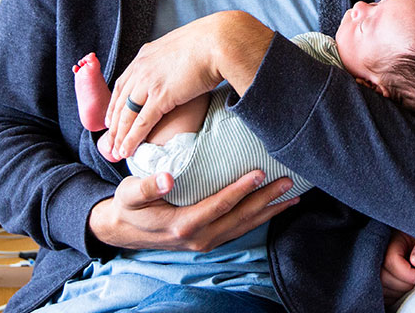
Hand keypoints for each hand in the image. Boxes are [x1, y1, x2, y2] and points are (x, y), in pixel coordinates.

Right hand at [88, 170, 297, 251]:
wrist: (123, 231)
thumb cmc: (128, 207)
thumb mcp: (129, 194)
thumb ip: (147, 186)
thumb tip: (167, 178)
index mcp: (182, 225)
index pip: (219, 206)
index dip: (240, 190)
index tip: (259, 173)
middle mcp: (199, 237)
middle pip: (240, 218)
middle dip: (266, 200)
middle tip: (288, 182)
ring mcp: (205, 242)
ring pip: (244, 227)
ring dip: (269, 212)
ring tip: (292, 196)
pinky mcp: (209, 240)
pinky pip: (239, 229)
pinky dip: (259, 219)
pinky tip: (273, 207)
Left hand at [105, 10, 272, 158]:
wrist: (218, 41)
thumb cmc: (209, 42)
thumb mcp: (180, 47)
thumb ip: (172, 59)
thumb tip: (178, 65)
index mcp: (146, 55)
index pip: (122, 83)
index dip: (115, 104)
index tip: (112, 118)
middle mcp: (142, 68)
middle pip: (119, 100)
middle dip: (113, 124)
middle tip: (108, 141)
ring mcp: (149, 82)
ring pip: (126, 114)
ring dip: (119, 135)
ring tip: (115, 152)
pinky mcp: (161, 96)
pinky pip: (141, 122)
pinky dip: (131, 139)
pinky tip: (127, 150)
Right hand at [381, 230, 414, 303]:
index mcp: (393, 240)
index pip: (391, 260)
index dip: (407, 274)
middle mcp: (380, 253)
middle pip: (383, 277)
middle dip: (404, 284)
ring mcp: (378, 267)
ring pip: (382, 288)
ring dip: (400, 291)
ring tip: (414, 283)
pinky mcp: (380, 279)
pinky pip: (383, 295)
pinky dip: (395, 297)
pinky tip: (406, 289)